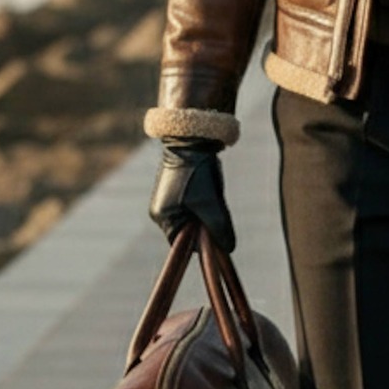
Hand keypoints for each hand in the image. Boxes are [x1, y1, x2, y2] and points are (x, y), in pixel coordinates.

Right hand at [148, 137, 235, 253]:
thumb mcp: (211, 203)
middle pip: (187, 231)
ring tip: (210, 193)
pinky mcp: (172, 191)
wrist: (191, 140)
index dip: (202, 242)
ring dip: (204, 213)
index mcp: (163, 217)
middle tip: (215, 207)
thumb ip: (219, 228)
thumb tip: (229, 249)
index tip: (216, 232)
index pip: (182, 244)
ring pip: (191, 219)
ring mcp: (164, 200)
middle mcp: (160, 211)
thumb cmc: (198, 172)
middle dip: (204, 225)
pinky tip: (206, 187)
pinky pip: (190, 207)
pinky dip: (201, 203)